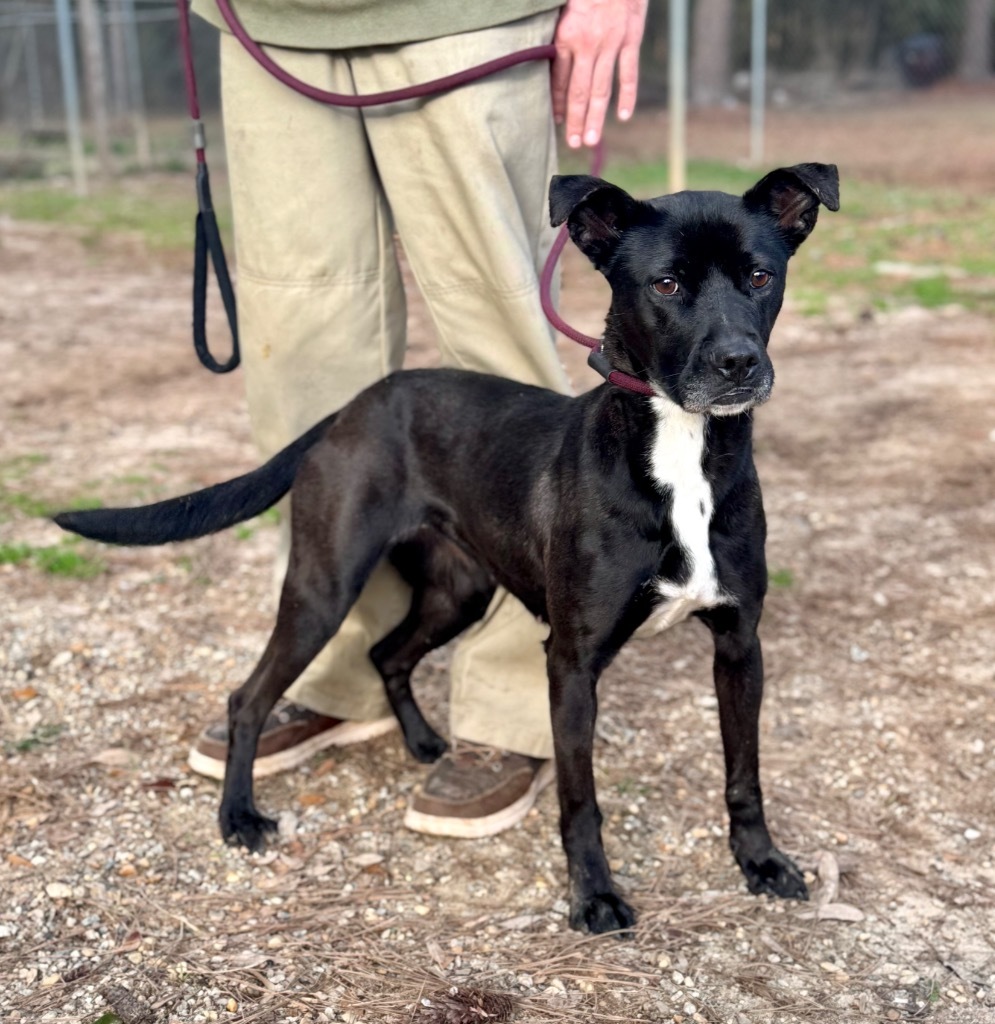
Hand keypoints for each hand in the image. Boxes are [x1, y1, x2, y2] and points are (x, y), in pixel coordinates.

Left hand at [552, 0, 648, 148]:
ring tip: (591, 140)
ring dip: (596, 117)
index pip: (559, 80)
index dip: (557, 104)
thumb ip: (557, 34)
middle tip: (573, 144)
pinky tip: (624, 116)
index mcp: (567, 36)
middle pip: (579, 91)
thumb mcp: (562, 7)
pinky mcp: (632, 38)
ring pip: (602, 89)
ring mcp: (611, 43)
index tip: (556, 122)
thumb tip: (547, 61)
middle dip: (575, 120)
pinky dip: (627, 96)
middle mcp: (588, 44)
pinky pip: (629, 73)